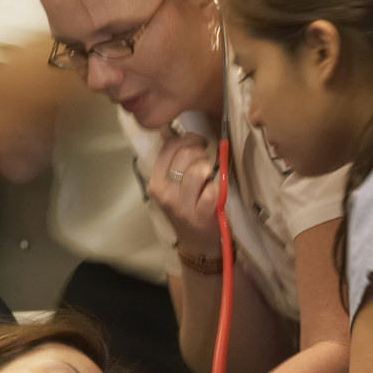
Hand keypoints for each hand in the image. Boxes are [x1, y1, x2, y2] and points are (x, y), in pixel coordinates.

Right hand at [147, 131, 221, 257]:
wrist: (197, 242)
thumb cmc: (188, 208)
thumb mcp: (172, 186)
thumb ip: (172, 161)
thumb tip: (173, 130)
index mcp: (156, 182)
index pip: (168, 147)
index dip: (187, 138)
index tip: (197, 142)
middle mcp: (165, 193)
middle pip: (184, 154)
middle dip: (200, 151)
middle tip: (204, 161)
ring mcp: (182, 206)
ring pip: (197, 170)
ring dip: (208, 169)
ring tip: (208, 176)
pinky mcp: (201, 216)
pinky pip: (212, 191)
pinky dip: (217, 188)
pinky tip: (214, 192)